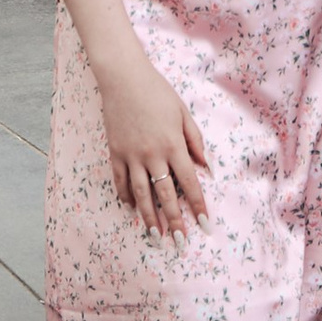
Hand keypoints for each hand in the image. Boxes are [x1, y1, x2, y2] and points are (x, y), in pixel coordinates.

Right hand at [95, 39, 211, 240]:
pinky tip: (131, 209)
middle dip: (175, 221)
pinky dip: (126, 196)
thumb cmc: (157, 92)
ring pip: (142, 194)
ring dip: (149, 217)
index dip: (198, 206)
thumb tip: (206, 168)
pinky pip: (120, 181)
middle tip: (180, 242)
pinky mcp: (115, 152)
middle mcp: (153, 154)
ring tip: (155, 236)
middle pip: (166, 195)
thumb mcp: (183, 113)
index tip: (204, 225)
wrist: (123, 78)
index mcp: (174, 144)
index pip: (190, 183)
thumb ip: (195, 141)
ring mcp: (132, 155)